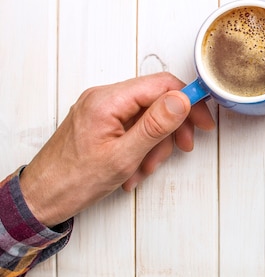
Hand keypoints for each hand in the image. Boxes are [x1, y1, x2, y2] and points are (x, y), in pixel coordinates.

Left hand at [18, 72, 214, 227]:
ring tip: (146, 168)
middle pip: (156, 100)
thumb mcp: (123, 156)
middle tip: (184, 146)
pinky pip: (133, 126)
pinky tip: (135, 168)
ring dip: (155, 144)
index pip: (161, 85)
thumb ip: (155, 125)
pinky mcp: (101, 122)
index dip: (188, 101)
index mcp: (107, 100)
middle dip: (171, 128)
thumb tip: (181, 100)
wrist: (42, 199)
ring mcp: (102, 110)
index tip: (203, 118)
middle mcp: (104, 98)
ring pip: (148, 116)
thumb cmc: (73, 181)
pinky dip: (141, 147)